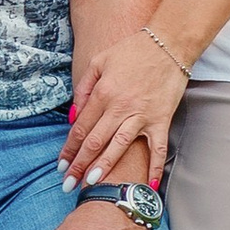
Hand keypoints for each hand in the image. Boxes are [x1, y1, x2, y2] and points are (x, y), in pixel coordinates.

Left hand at [60, 29, 188, 188]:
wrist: (168, 44)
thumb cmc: (131, 51)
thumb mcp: (98, 62)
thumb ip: (83, 89)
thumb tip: (73, 116)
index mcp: (102, 94)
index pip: (81, 128)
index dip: (69, 149)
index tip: (60, 165)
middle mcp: (120, 108)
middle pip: (95, 142)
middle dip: (79, 164)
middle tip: (67, 183)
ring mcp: (142, 116)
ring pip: (119, 147)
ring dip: (104, 167)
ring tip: (91, 185)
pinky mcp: (162, 120)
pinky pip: (158, 148)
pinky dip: (154, 167)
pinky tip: (149, 186)